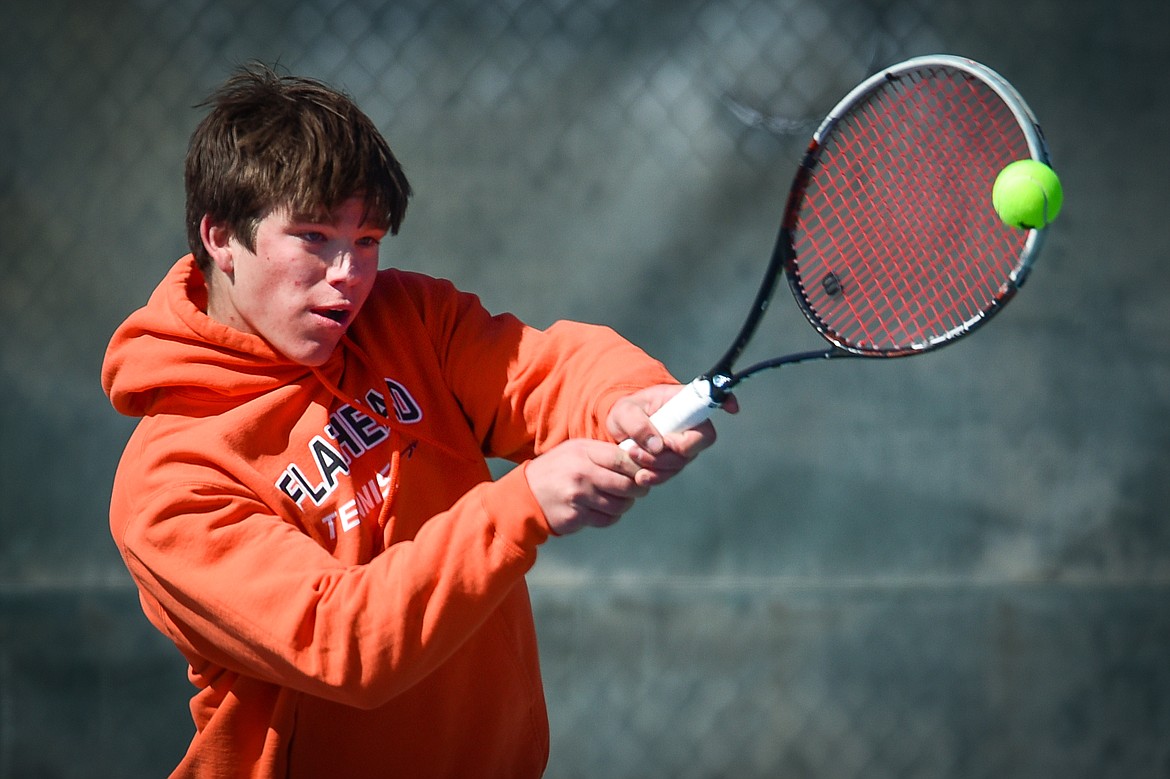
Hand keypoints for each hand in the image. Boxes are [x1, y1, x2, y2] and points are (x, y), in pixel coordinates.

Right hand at [524, 439, 648, 535]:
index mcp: (584, 453)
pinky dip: (610, 517)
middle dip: (638, 489)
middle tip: (638, 489)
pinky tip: (603, 510)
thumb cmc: (557, 469)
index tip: (644, 472)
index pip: (623, 460)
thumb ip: (603, 453)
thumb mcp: (575, 451)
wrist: (526, 494)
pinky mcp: (576, 517)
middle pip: (627, 485)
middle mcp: (582, 474)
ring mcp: (578, 497)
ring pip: (619, 505)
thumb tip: (639, 461)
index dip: (639, 467)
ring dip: (624, 504)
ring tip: (619, 499)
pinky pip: (606, 519)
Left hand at [606, 383, 737, 487]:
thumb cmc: (627, 412)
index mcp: (682, 403)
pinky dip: (652, 477)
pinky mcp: (672, 463)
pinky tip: (639, 475)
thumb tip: (658, 446)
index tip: (732, 408)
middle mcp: (689, 426)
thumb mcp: (625, 411)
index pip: (711, 401)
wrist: (617, 430)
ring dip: (655, 465)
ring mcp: (682, 447)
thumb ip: (637, 424)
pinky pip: (668, 475)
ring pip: (679, 463)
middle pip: (696, 444)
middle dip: (668, 452)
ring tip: (631, 454)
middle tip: (639, 448)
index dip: (726, 402)